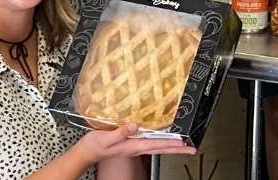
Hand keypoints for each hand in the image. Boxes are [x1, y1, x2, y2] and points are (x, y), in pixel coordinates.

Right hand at [75, 123, 196, 165]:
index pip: (157, 145)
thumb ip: (120, 132)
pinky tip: (163, 138)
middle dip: (177, 148)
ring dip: (171, 145)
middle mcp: (136, 147)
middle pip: (161, 148)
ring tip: (183, 144)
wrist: (86, 153)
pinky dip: (160, 140)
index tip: (185, 144)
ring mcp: (134, 146)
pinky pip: (149, 142)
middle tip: (192, 148)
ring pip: (157, 146)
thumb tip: (135, 125)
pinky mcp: (131, 143)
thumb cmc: (94, 146)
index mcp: (133, 146)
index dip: (172, 144)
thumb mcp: (105, 138)